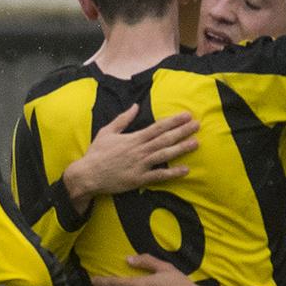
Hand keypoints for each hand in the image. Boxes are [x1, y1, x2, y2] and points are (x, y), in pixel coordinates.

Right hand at [63, 104, 198, 212]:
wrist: (88, 175)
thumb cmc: (97, 153)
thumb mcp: (107, 131)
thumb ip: (123, 119)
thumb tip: (135, 106)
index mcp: (133, 138)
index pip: (158, 127)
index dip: (174, 121)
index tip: (186, 115)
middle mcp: (139, 150)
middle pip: (165, 139)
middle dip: (182, 131)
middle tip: (197, 125)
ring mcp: (140, 165)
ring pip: (165, 155)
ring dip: (181, 149)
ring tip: (196, 143)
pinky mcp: (139, 179)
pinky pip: (159, 176)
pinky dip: (172, 173)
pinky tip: (185, 170)